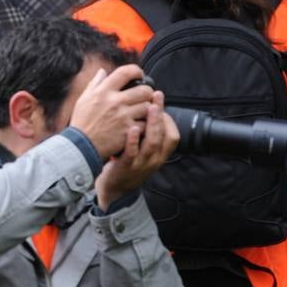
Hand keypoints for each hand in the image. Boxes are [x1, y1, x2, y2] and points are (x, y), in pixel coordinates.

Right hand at [68, 64, 154, 157]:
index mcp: (103, 91)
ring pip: (148, 107)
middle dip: (147, 93)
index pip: (125, 72)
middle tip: (144, 98)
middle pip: (144, 90)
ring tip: (142, 113)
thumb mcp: (83, 99)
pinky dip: (145, 124)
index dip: (136, 71)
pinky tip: (140, 125)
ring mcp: (123, 116)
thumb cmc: (82, 122)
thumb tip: (102, 71)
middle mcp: (115, 101)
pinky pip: (146, 124)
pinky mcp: (128, 130)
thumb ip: (94, 83)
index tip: (139, 75)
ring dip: (148, 110)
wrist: (81, 146)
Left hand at [95, 94, 179, 209]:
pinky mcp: (126, 168)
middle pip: (164, 136)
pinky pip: (133, 153)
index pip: (173, 135)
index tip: (158, 101)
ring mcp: (141, 164)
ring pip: (152, 144)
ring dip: (152, 124)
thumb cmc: (127, 165)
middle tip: (157, 96)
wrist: (113, 190)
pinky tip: (132, 128)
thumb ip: (147, 135)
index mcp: (159, 155)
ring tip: (149, 107)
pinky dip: (134, 140)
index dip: (168, 118)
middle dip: (161, 115)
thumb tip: (149, 110)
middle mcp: (154, 160)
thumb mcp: (143, 152)